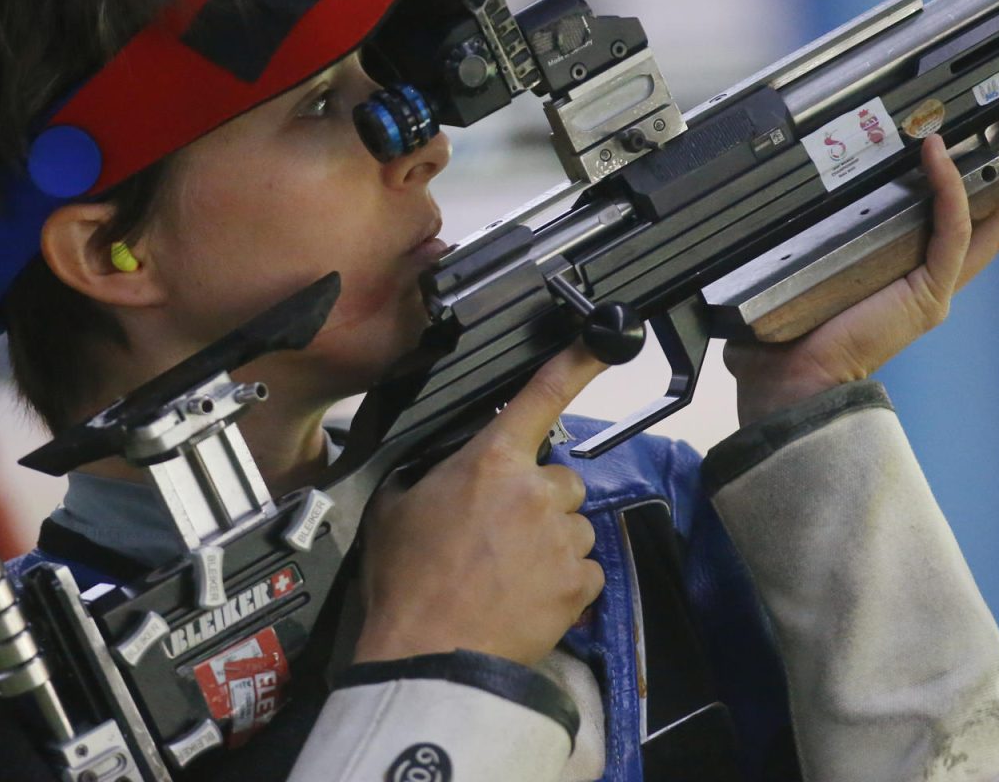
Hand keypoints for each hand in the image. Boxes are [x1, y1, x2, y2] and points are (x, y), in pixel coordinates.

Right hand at [352, 346, 607, 666]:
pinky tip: (529, 598)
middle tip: (502, 534)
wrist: (430, 654)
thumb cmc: (406, 583)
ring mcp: (564, 538)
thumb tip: (433, 465)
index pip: (541, 398)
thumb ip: (426, 474)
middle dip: (540, 500)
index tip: (603, 343)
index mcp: (491, 461)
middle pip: (561, 479)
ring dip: (552, 543)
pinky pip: (586, 571)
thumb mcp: (395, 508)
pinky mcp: (580, 583)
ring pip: (574, 527)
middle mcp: (536, 491)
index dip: (576, 364)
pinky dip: (565, 583)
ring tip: (510, 574)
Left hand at [724, 109, 998, 422]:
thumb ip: (802, 236)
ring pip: (991, 219)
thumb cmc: (785, 339)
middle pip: (992, 212)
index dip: (972, 173)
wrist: (789, 384)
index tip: (973, 129)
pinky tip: (939, 152)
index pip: (956, 216)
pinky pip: (951, 231)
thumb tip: (772, 192)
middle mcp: (929, 278)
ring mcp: (934, 286)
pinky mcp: (927, 294)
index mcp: (905, 274)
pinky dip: (949, 190)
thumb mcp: (800, 270)